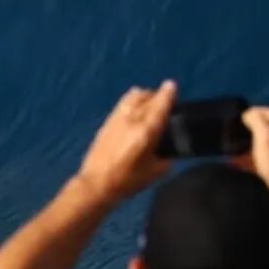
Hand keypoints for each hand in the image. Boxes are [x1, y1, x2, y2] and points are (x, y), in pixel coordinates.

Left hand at [77, 81, 176, 202]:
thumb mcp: (155, 171)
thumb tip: (168, 149)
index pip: (159, 107)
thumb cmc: (128, 180)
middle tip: (164, 96)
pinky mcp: (105, 124)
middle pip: (145, 98)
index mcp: (145, 131)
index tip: (171, 85)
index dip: (167, 94)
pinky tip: (132, 105)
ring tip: (148, 97)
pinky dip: (129, 101)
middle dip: (156, 94)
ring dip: (142, 95)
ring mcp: (116, 120)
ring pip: (130, 98)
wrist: (96, 183)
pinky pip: (121, 105)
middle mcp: (130, 120)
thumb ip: (166, 157)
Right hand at [239, 106, 268, 186]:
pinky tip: (239, 163)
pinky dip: (254, 157)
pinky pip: (267, 154)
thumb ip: (255, 118)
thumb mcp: (264, 134)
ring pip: (265, 141)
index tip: (232, 125)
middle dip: (246, 132)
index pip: (265, 111)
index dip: (247, 116)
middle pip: (265, 126)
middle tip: (232, 139)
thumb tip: (247, 115)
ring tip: (232, 154)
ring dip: (248, 146)